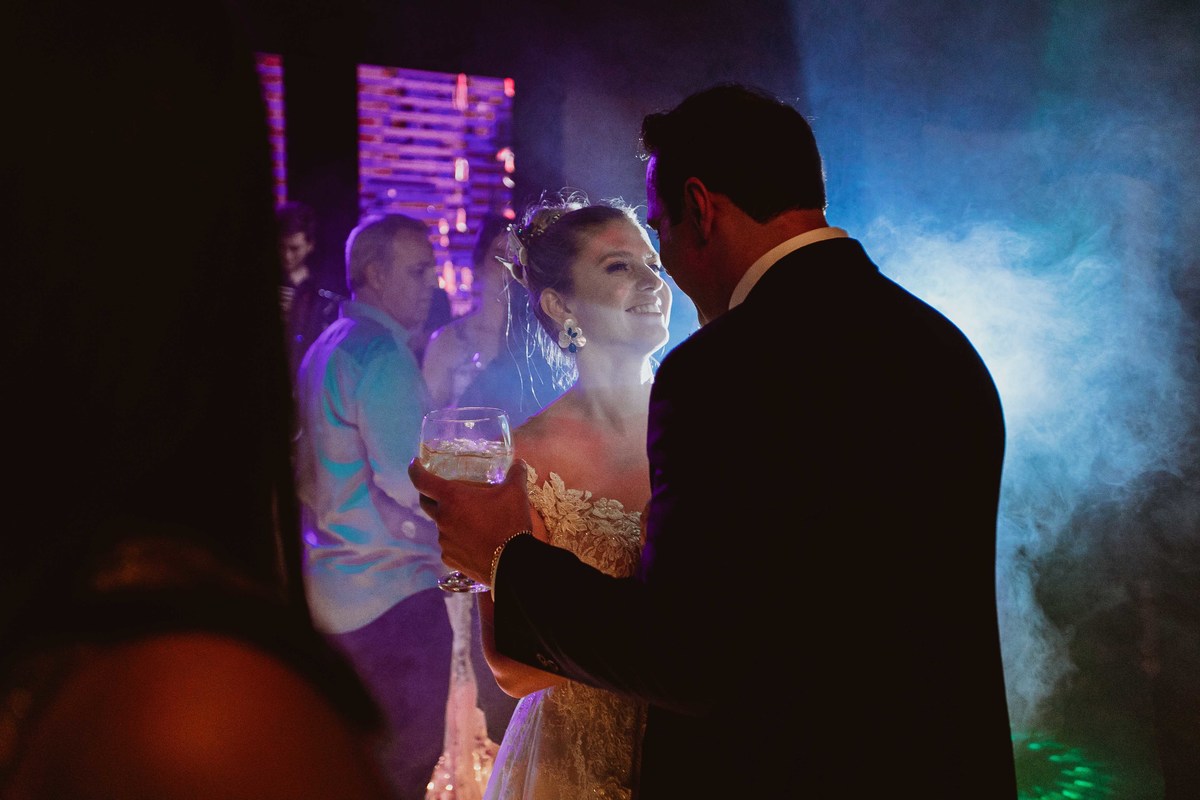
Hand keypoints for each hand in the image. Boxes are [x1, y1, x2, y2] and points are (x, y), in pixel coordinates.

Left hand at [408, 457, 533, 584]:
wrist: (512, 563)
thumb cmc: (509, 523)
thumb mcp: (516, 493)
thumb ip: (515, 473)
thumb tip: (518, 463)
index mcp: (452, 498)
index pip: (422, 480)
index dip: (416, 470)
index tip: (415, 464)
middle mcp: (442, 518)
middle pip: (426, 503)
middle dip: (430, 494)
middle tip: (443, 491)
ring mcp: (444, 541)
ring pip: (440, 525)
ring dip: (449, 519)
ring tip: (469, 520)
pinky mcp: (449, 558)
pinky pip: (449, 544)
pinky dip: (457, 539)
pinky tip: (473, 541)